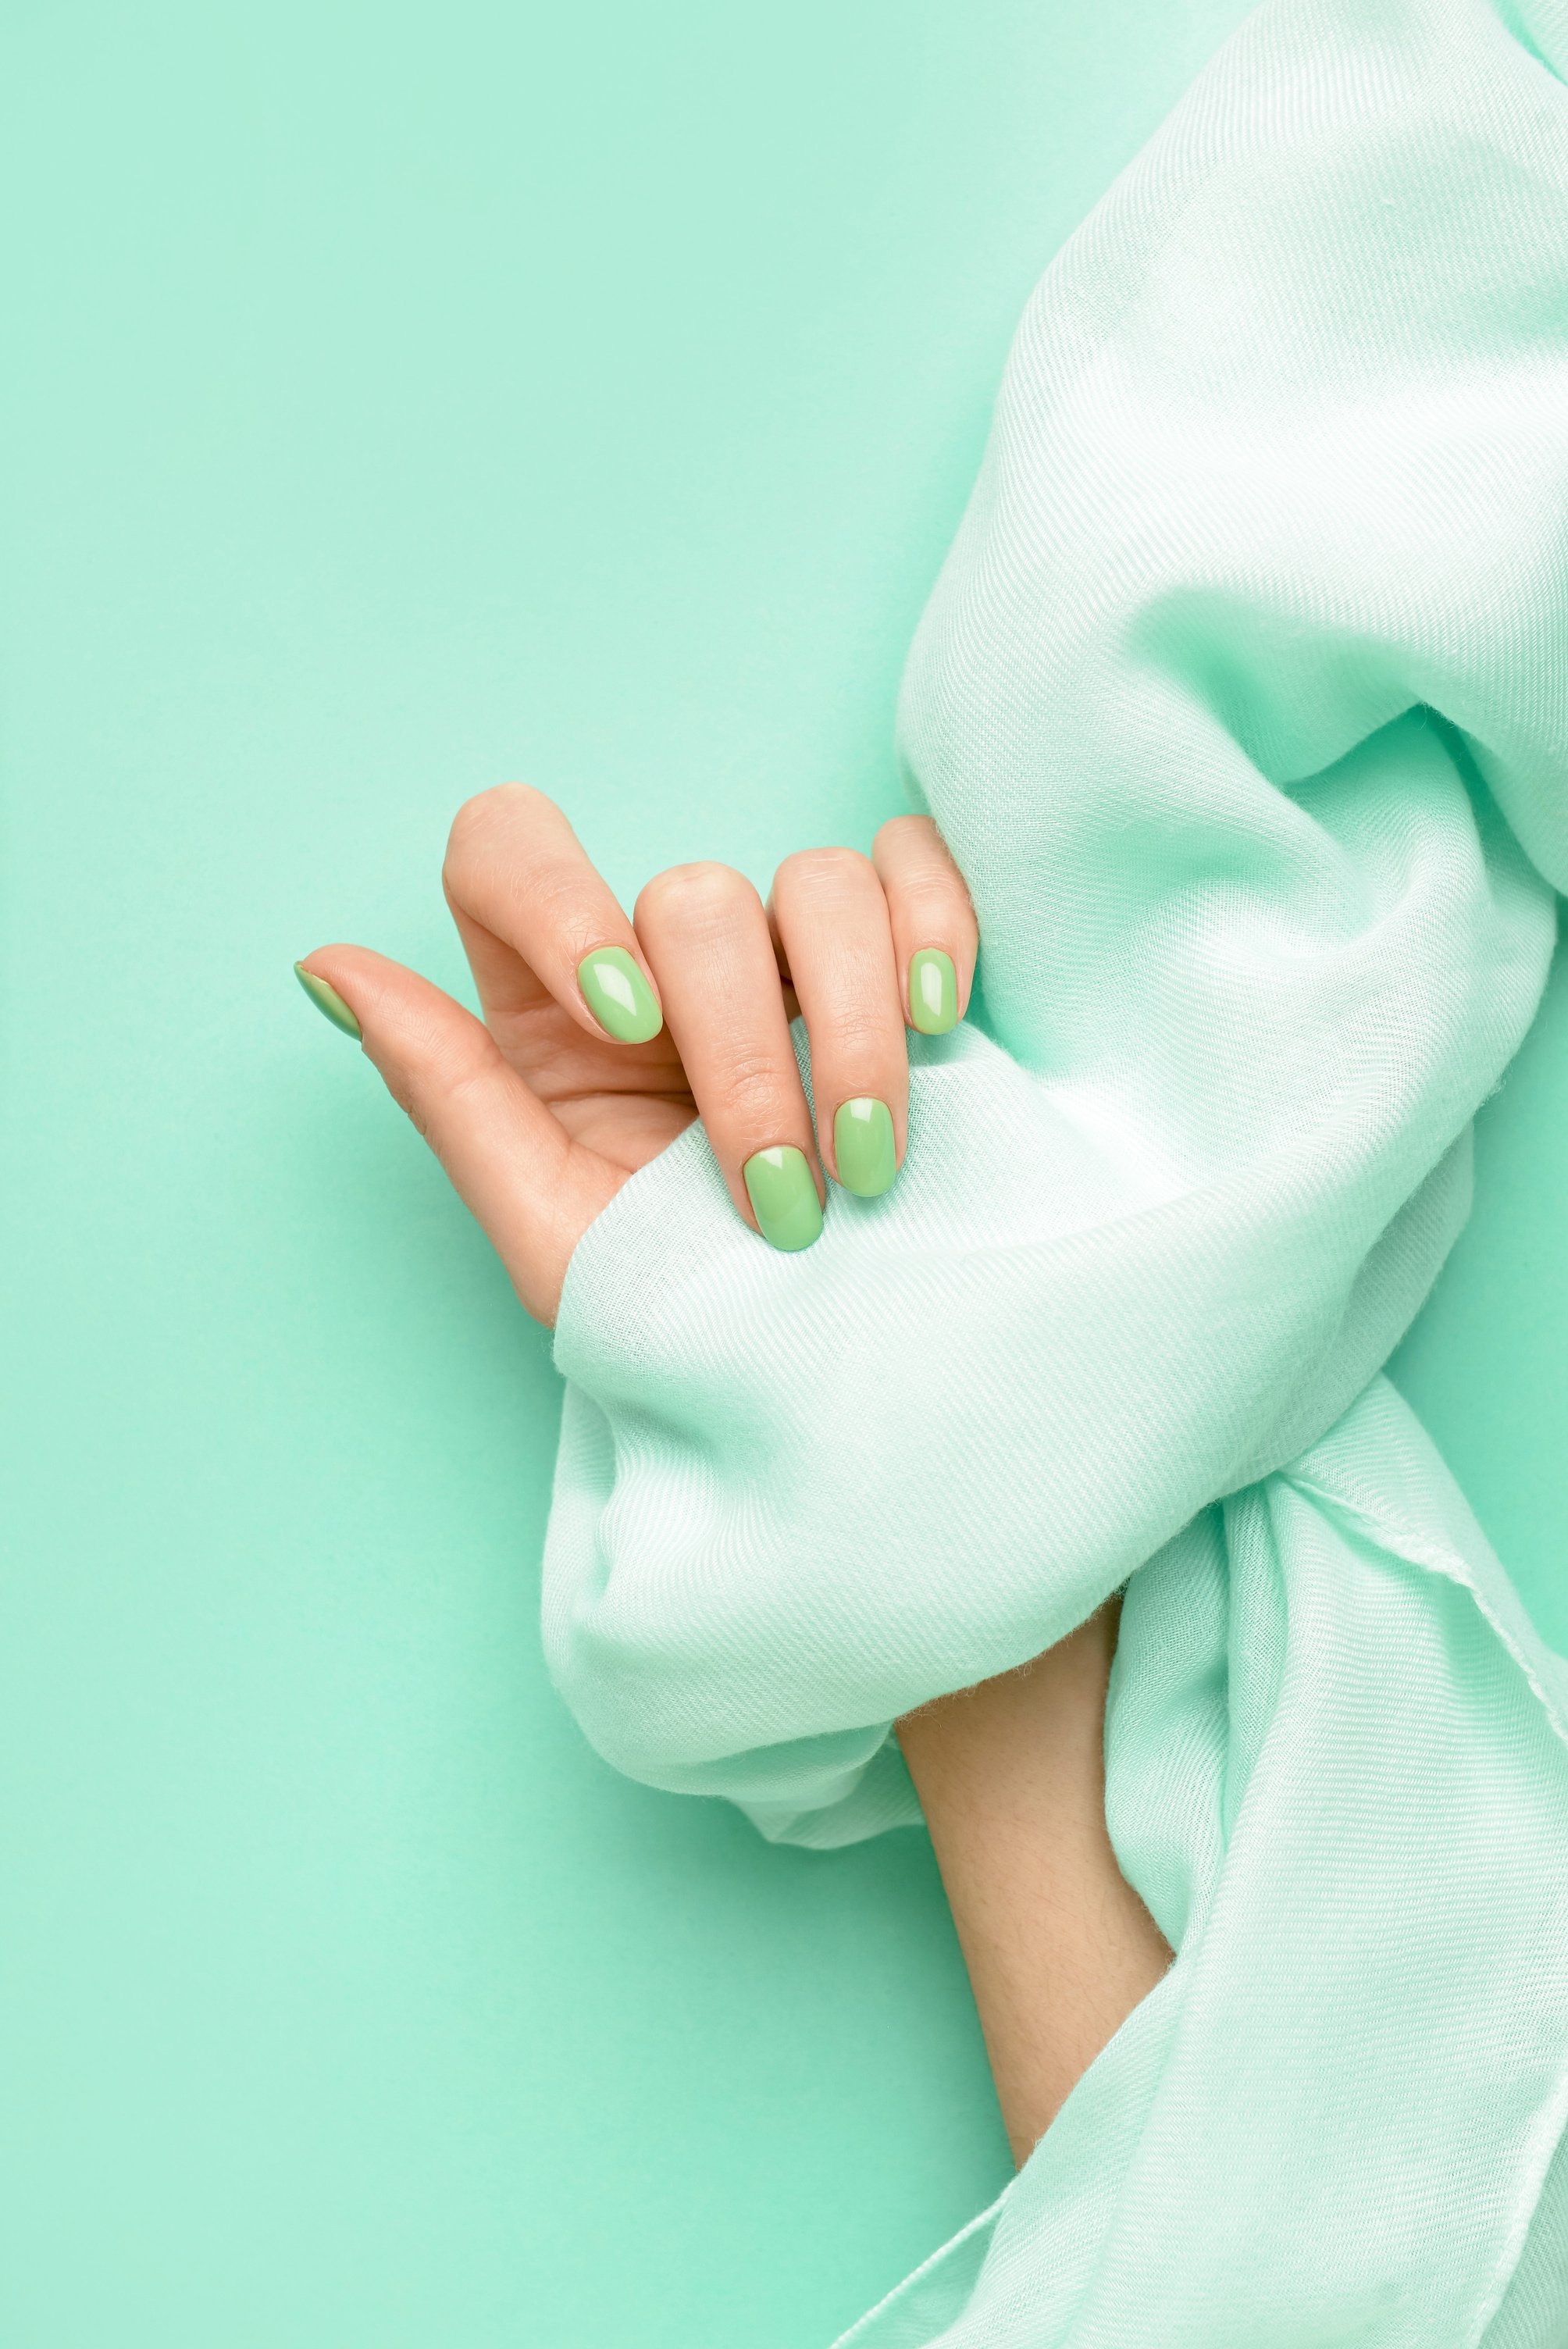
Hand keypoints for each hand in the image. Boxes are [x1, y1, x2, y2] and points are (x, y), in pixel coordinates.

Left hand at [296, 785, 977, 1324]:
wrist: (830, 1388)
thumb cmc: (681, 1317)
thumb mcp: (550, 1231)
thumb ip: (446, 1092)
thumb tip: (325, 967)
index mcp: (552, 1009)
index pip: (507, 851)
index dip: (559, 901)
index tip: (625, 1024)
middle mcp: (665, 961)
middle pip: (692, 896)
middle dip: (742, 1054)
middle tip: (777, 1196)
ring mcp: (786, 954)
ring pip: (819, 884)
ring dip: (849, 1030)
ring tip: (866, 1164)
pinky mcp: (900, 958)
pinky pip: (914, 870)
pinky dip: (936, 930)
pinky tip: (937, 1023)